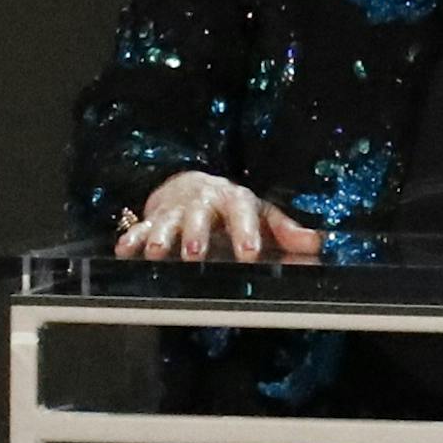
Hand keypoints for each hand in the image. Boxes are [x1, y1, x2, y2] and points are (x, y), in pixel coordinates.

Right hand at [114, 171, 323, 262]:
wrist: (192, 187)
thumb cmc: (233, 209)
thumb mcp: (261, 215)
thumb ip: (286, 231)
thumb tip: (318, 244)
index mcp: (235, 201)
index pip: (242, 214)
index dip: (246, 234)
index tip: (249, 255)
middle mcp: (203, 204)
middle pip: (199, 217)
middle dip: (197, 235)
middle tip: (196, 254)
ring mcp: (175, 212)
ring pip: (166, 223)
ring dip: (161, 238)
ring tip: (158, 254)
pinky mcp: (151, 220)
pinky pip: (138, 230)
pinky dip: (131, 240)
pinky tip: (124, 252)